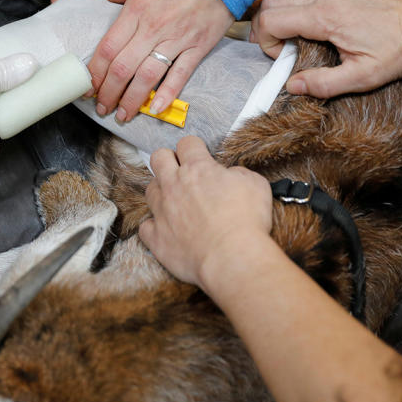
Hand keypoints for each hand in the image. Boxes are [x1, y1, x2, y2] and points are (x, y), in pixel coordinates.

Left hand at [87, 0, 233, 120]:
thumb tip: (110, 0)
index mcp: (137, 8)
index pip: (108, 48)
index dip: (95, 71)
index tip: (90, 84)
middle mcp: (153, 28)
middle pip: (123, 68)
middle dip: (109, 92)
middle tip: (102, 106)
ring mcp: (177, 39)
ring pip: (147, 77)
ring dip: (133, 100)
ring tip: (124, 114)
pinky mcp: (199, 46)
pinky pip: (181, 75)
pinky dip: (168, 94)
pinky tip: (157, 109)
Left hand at [138, 137, 273, 288]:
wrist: (232, 257)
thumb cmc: (246, 220)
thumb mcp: (255, 184)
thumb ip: (238, 173)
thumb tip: (229, 174)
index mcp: (198, 169)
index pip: (187, 143)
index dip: (193, 147)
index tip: (199, 154)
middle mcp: (174, 185)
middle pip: (158, 158)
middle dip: (168, 160)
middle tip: (180, 171)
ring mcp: (162, 211)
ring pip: (149, 190)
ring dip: (161, 192)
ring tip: (175, 202)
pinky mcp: (156, 237)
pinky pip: (145, 226)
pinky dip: (154, 226)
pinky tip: (165, 229)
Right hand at [250, 0, 401, 97]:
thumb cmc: (399, 51)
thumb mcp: (362, 77)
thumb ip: (323, 83)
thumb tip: (293, 86)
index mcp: (325, 17)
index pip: (271, 20)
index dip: (266, 42)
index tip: (284, 58)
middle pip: (270, 1)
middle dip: (265, 27)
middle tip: (282, 49)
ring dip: (280, 16)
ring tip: (296, 39)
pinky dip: (296, 8)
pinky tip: (313, 28)